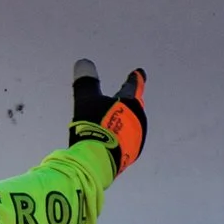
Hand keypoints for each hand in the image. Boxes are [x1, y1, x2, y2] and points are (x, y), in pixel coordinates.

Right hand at [70, 59, 146, 174]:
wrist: (97, 160)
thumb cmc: (93, 126)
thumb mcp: (86, 99)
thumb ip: (86, 81)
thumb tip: (84, 62)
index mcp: (131, 103)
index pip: (134, 85)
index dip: (136, 78)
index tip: (139, 72)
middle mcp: (138, 120)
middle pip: (135, 106)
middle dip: (129, 101)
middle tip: (124, 96)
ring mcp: (136, 139)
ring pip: (132, 124)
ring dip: (124, 120)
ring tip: (113, 120)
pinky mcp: (130, 154)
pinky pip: (126, 139)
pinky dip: (120, 135)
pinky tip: (111, 139)